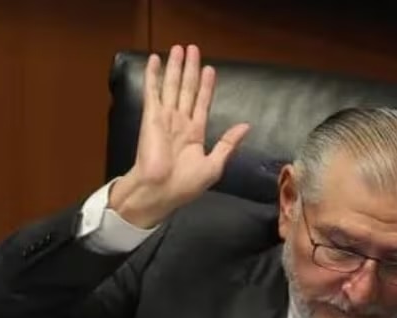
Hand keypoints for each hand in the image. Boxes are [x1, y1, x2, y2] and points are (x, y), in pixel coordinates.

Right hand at [109, 44, 250, 228]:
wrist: (160, 191)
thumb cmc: (185, 185)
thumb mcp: (214, 166)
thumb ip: (228, 144)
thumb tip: (246, 126)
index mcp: (194, 133)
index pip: (202, 103)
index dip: (206, 86)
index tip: (210, 70)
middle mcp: (180, 122)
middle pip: (187, 89)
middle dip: (191, 69)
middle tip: (193, 48)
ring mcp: (165, 118)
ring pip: (172, 86)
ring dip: (175, 67)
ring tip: (179, 48)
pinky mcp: (150, 117)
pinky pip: (152, 92)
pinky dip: (153, 76)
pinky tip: (154, 60)